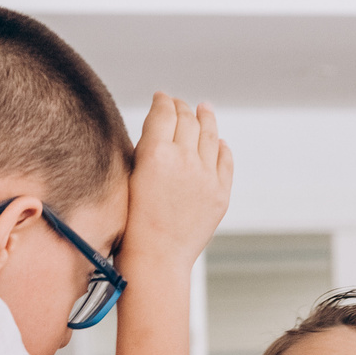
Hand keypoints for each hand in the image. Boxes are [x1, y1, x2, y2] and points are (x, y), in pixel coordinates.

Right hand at [122, 94, 232, 272]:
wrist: (156, 257)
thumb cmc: (134, 222)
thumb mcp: (130, 175)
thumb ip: (146, 147)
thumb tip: (159, 124)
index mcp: (156, 152)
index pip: (164, 112)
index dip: (163, 100)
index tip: (162, 97)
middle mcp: (184, 160)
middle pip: (188, 119)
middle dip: (182, 107)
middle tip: (180, 104)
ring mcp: (206, 176)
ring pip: (210, 135)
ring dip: (206, 118)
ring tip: (204, 109)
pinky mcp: (221, 193)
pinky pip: (225, 160)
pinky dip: (221, 147)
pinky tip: (219, 142)